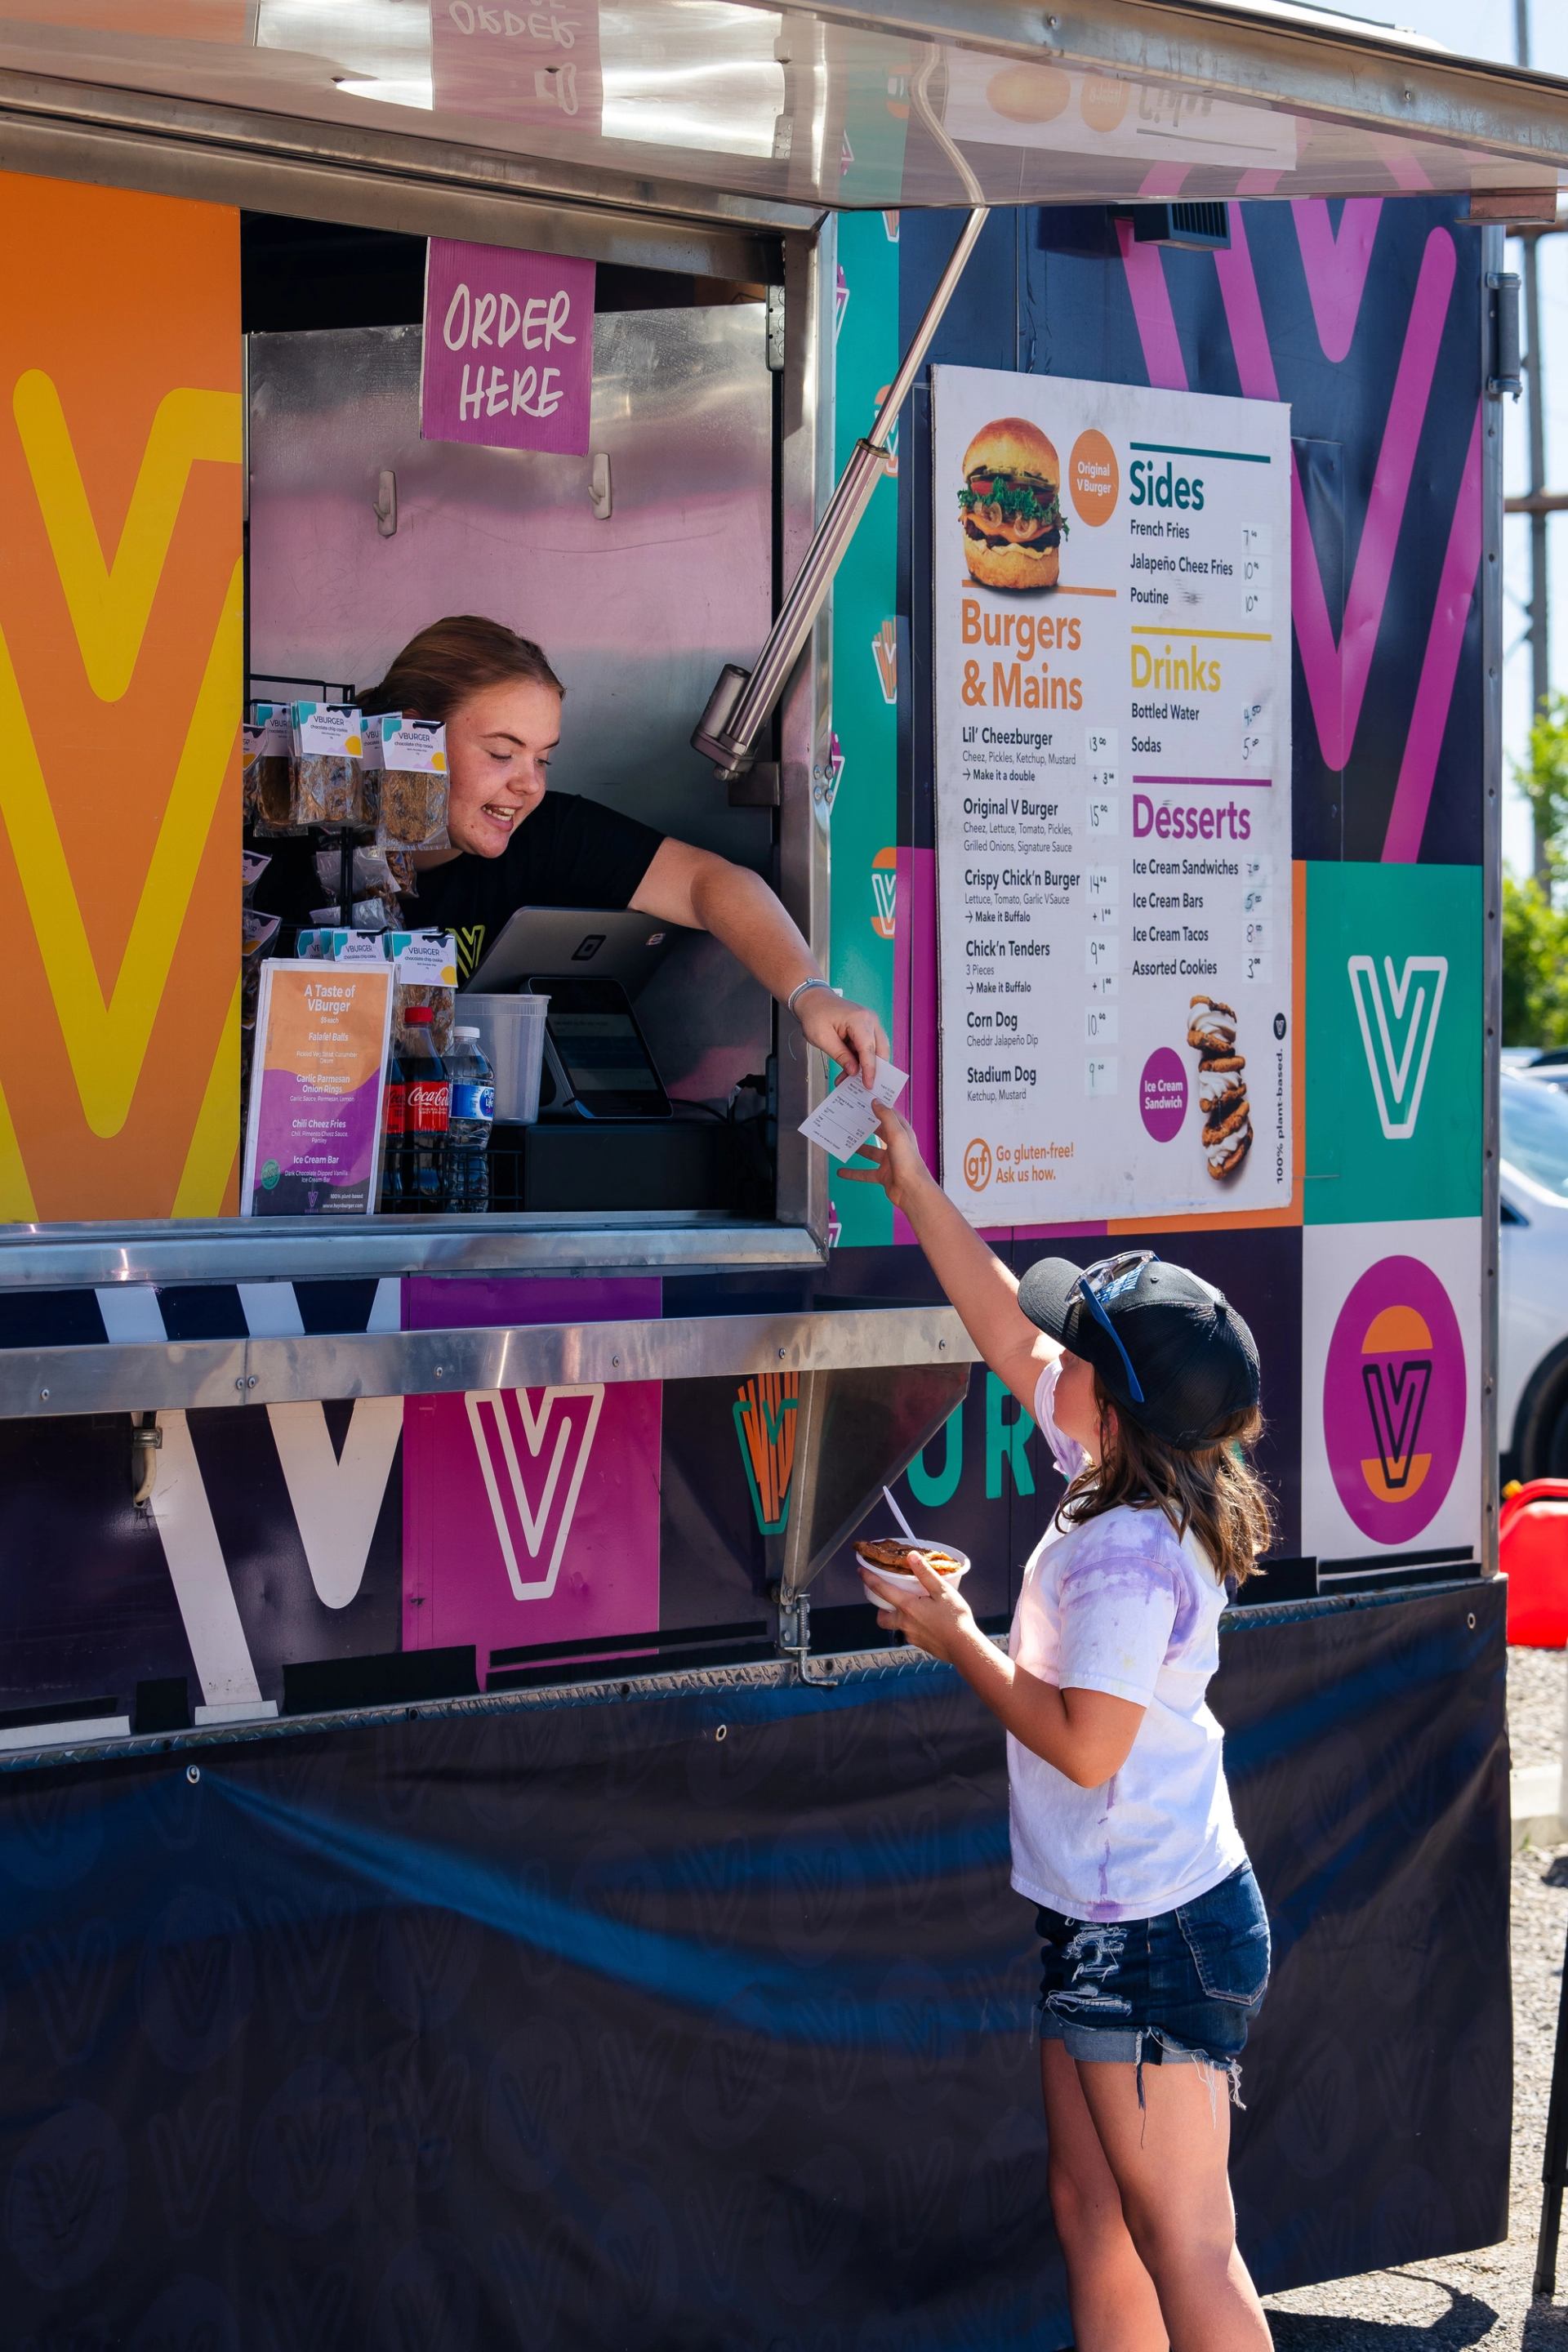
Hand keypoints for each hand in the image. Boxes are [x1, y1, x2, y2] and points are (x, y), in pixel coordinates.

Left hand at [794, 986, 887, 1087]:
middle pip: (880, 1050)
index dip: (870, 1070)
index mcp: (859, 1020)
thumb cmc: (815, 1014)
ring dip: (865, 1066)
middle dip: (872, 1069)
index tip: (868, 1085)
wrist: (813, 999)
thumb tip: (854, 1071)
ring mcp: (870, 1023)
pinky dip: (861, 1059)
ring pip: (876, 1050)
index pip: (869, 1049)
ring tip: (848, 1080)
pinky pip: (868, 1047)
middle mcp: (870, 1020)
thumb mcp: (822, 1038)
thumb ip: (840, 1055)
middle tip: (862, 1086)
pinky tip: (848, 1070)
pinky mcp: (867, 1027)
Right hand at [838, 1102, 931, 1216]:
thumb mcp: (897, 1134)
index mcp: (902, 1133)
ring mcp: (889, 1161)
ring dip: (858, 1148)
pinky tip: (841, 1171)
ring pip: (870, 1152)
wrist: (911, 1190)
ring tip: (843, 1142)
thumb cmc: (908, 1161)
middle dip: (865, 1127)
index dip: (879, 1107)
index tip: (865, 1100)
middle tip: (849, 1118)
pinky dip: (853, 1172)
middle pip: (878, 1132)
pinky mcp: (882, 1175)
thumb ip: (886, 1117)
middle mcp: (896, 1145)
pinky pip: (864, 1173)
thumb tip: (876, 1102)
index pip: (890, 1115)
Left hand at [859, 1550, 978, 1665]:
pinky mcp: (920, 1645)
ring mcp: (911, 1636)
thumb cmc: (955, 1619)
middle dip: (880, 1608)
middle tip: (888, 1599)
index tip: (861, 1571)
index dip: (869, 1579)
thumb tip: (911, 1557)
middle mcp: (904, 1623)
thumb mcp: (942, 1591)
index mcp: (908, 1607)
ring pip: (897, 1626)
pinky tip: (928, 1622)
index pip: (881, 1590)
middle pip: (882, 1617)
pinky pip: (910, 1633)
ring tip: (913, 1609)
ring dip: (898, 1617)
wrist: (964, 1648)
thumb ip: (925, 1574)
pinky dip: (913, 1626)